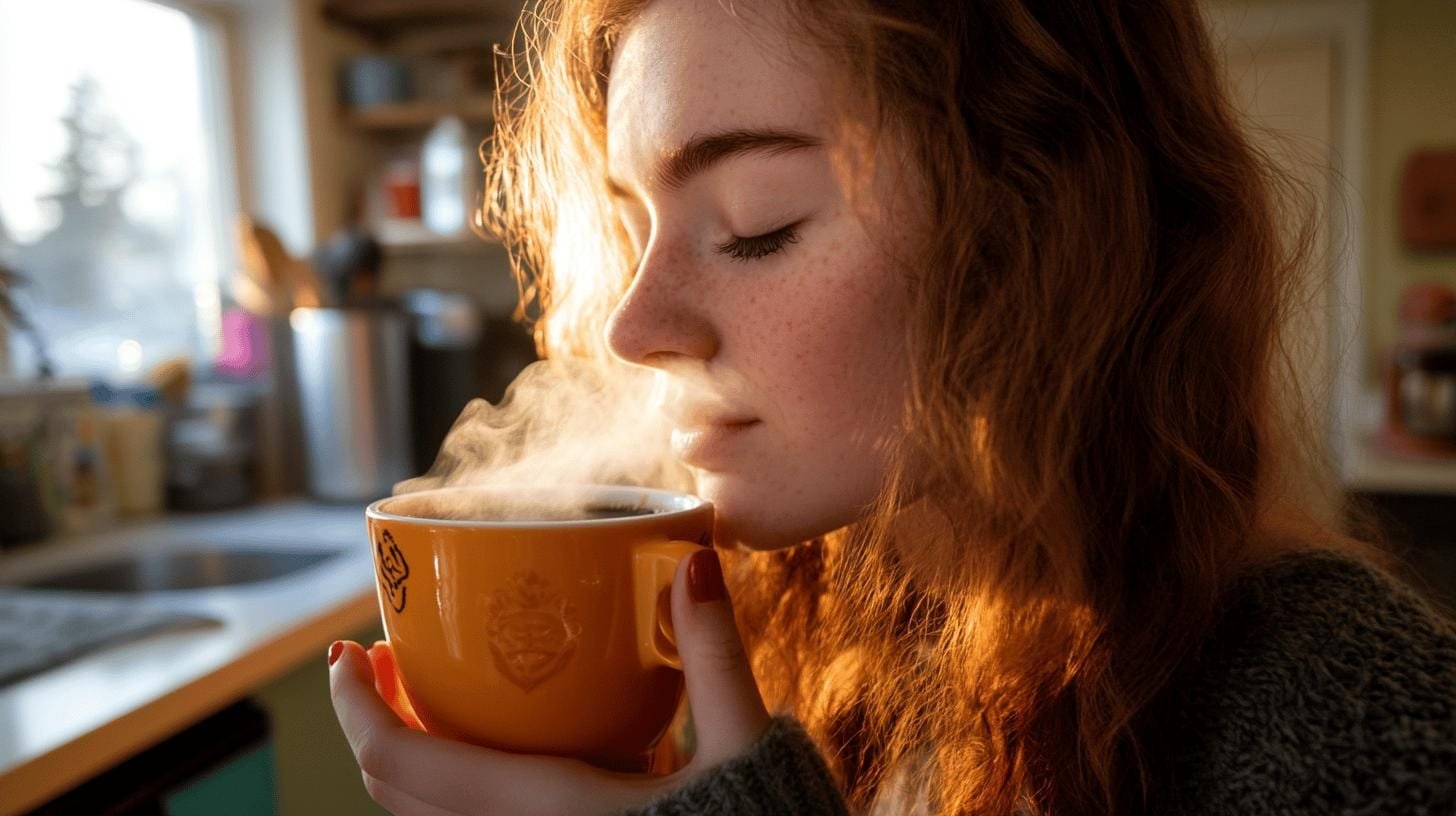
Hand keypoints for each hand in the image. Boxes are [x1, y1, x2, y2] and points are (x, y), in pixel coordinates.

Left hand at [328, 548, 771, 814]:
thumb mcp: (743, 746)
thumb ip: (715, 654)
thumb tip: (691, 563)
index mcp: (542, 808)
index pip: (400, 758)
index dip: (352, 704)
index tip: (343, 650)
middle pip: (394, 788)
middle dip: (369, 718)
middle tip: (381, 658)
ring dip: (405, 753)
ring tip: (425, 695)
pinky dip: (447, 785)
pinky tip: (495, 749)